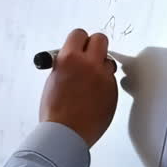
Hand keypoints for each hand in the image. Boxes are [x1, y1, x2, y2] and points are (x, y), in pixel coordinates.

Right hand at [38, 29, 118, 146]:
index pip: (79, 34)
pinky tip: (94, 95)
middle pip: (100, 39)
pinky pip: (110, 80)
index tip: (77, 46)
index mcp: (69, 59)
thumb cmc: (54, 110)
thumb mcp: (53, 79)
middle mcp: (89, 64)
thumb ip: (65, 64)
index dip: (78, 41)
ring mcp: (104, 77)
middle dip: (94, 45)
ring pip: (108, 61)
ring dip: (101, 66)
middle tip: (89, 56)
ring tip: (90, 80)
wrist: (66, 133)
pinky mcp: (113, 91)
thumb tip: (73, 58)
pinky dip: (104, 83)